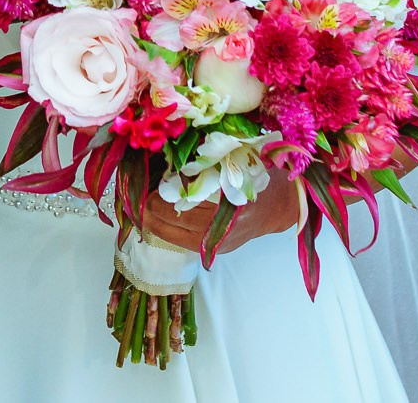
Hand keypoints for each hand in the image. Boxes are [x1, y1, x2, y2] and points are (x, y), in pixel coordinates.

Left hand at [139, 177, 299, 257]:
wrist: (280, 205)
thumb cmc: (259, 179)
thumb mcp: (235, 167)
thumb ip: (207, 170)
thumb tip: (169, 168)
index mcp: (230, 208)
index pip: (184, 209)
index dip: (161, 201)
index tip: (146, 190)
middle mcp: (225, 231)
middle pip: (177, 226)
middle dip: (153, 214)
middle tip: (137, 202)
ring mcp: (221, 244)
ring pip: (178, 238)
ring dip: (156, 225)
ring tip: (141, 212)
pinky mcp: (218, 250)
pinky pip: (186, 243)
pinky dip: (169, 232)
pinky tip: (157, 222)